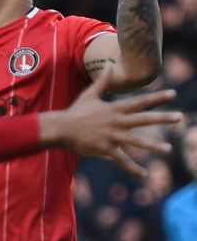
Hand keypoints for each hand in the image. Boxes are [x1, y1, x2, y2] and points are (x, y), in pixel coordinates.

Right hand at [39, 69, 179, 177]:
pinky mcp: (106, 149)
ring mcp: (112, 136)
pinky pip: (123, 160)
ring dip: (153, 145)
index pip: (139, 101)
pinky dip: (133, 169)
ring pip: (136, 141)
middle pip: (143, 119)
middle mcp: (116, 122)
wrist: (61, 128)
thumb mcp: (89, 95)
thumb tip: (109, 66)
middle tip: (179, 117)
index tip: (172, 94)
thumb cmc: (76, 111)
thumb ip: (102, 82)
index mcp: (114, 109)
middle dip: (162, 118)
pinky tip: (144, 174)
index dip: (156, 97)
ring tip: (168, 149)